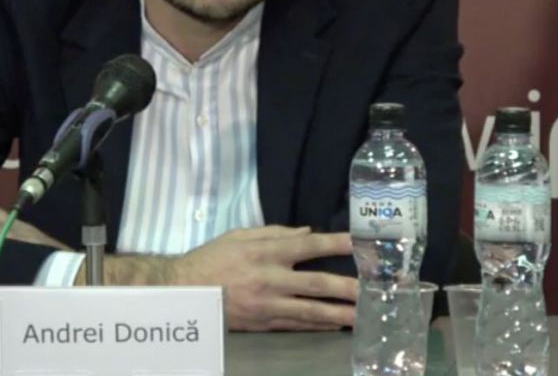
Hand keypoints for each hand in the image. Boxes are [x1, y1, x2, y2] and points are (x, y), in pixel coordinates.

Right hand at [173, 225, 356, 331]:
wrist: (184, 291)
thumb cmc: (212, 258)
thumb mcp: (239, 235)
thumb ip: (275, 232)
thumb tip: (309, 232)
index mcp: (265, 252)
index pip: (309, 246)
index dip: (336, 244)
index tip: (360, 242)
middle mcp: (270, 279)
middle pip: (316, 284)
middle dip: (347, 288)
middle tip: (373, 290)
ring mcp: (268, 305)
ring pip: (311, 311)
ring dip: (340, 313)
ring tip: (364, 315)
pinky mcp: (263, 323)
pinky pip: (297, 325)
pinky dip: (318, 325)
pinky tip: (336, 325)